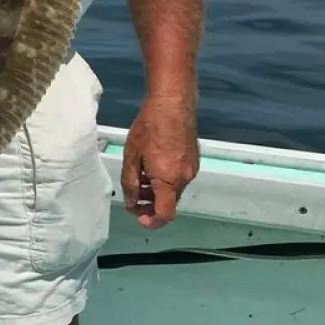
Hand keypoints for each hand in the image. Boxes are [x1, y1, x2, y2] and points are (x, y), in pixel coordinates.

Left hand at [121, 92, 198, 229]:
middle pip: (168, 203)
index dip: (152, 221)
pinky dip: (165, 180)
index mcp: (169, 180)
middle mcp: (184, 178)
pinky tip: (152, 167)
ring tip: (139, 179)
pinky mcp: (194, 159)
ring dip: (156, 191)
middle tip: (133, 197)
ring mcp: (192, 168)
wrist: (172, 103)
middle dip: (150, 204)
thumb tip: (131, 202)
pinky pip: (178, 178)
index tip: (139, 217)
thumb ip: (130, 183)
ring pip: (173, 190)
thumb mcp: (132, 156)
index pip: (165, 214)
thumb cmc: (149, 127)